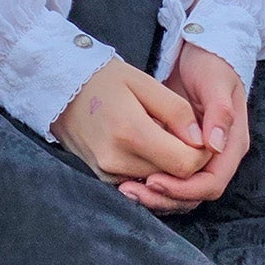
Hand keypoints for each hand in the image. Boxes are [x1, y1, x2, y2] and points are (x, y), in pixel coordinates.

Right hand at [53, 58, 208, 184]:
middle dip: (187, 160)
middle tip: (185, 135)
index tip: (201, 136)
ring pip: (159, 184)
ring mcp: (108, 174)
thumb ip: (177, 112)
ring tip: (164, 138)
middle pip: (173, 178)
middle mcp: (117, 161)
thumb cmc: (104, 80)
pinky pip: (141, 184)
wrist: (61, 88)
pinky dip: (152, 172)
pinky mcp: (103, 180)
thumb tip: (202, 142)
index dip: (202, 154)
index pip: (185, 165)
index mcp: (131, 133)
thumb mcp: (144, 83)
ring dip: (169, 167)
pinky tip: (149, 149)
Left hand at [121, 41, 248, 214]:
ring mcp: (200, 156)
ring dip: (156, 196)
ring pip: (182, 192)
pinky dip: (152, 185)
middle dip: (166, 197)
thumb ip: (219, 112)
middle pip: (196, 194)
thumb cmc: (212, 64)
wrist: (200, 52)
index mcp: (232, 144)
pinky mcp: (181, 152)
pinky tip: (129, 180)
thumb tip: (215, 145)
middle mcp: (218, 156)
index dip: (185, 188)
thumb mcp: (217, 81)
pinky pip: (170, 178)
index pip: (212, 183)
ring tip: (127, 190)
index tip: (154, 181)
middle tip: (133, 191)